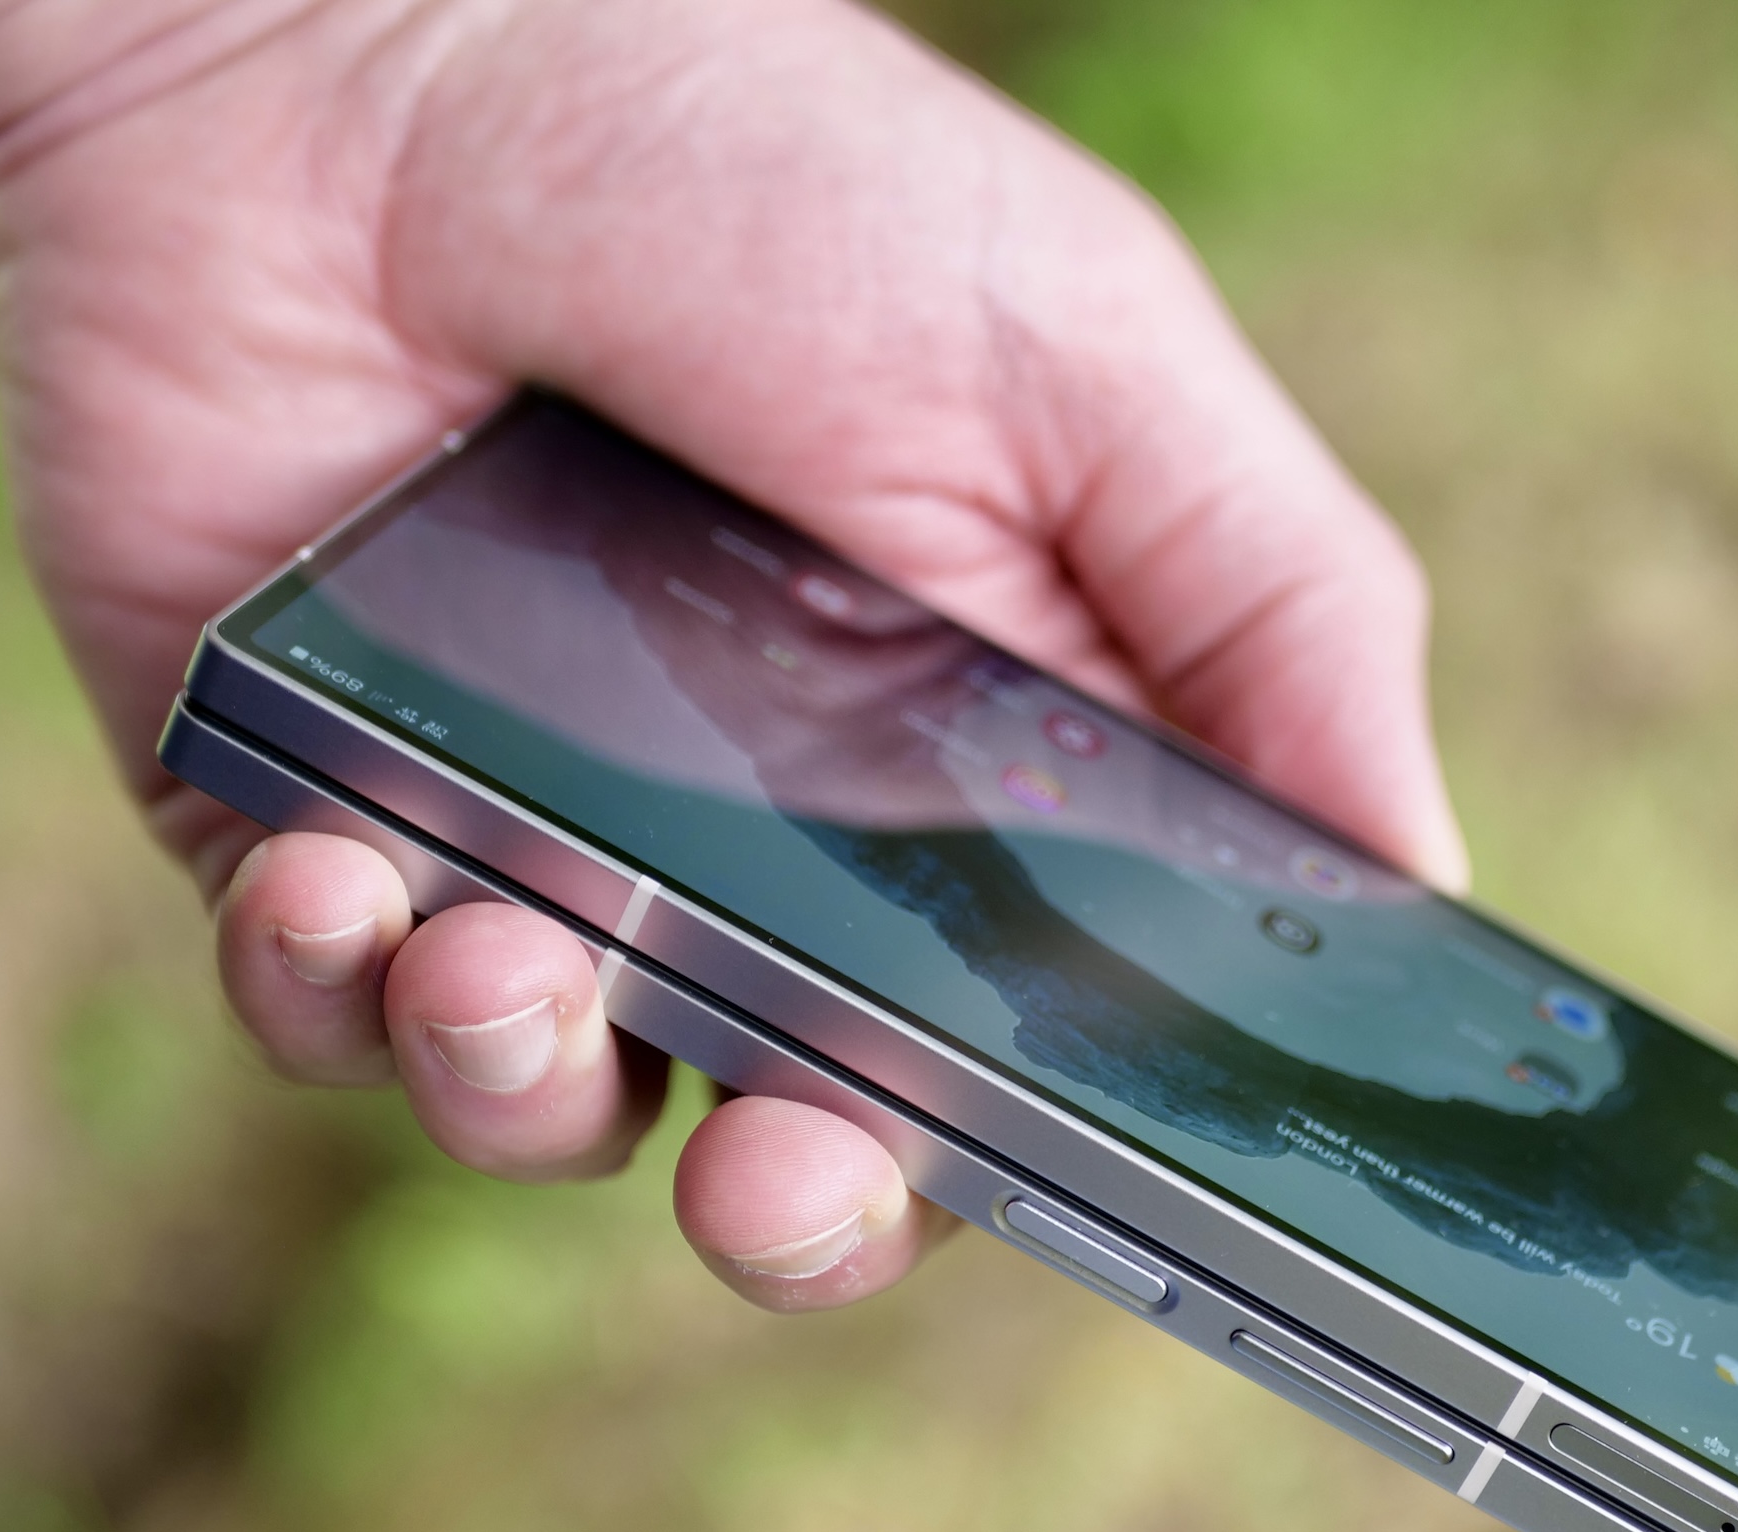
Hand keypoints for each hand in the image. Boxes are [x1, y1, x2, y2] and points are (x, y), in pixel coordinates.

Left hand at [0, 0, 1464, 1308]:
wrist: (366, 46)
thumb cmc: (761, 171)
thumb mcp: (1094, 353)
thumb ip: (1276, 614)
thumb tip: (1426, 882)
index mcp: (983, 769)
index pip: (1059, 1042)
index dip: (1070, 1154)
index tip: (1081, 1208)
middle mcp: (768, 840)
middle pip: (821, 1139)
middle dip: (802, 1210)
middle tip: (772, 1178)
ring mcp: (533, 839)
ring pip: (559, 1111)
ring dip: (530, 1091)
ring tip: (499, 955)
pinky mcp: (312, 818)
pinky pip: (320, 1015)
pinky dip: (327, 990)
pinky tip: (349, 872)